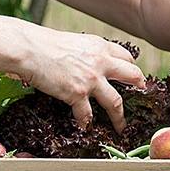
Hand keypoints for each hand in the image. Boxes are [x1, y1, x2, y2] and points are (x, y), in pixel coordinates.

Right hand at [16, 27, 145, 132]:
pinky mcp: (77, 94)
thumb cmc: (42, 43)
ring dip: (119, 117)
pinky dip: (86, 123)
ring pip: (116, 102)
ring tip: (121, 126)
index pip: (126, 56)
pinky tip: (85, 128)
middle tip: (141, 93)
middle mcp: (100, 62)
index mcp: (99, 46)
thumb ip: (86, 53)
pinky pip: (87, 114)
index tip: (133, 74)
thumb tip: (86, 63)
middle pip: (132, 75)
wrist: (28, 49)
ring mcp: (91, 79)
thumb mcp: (73, 42)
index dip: (131, 66)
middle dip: (139, 85)